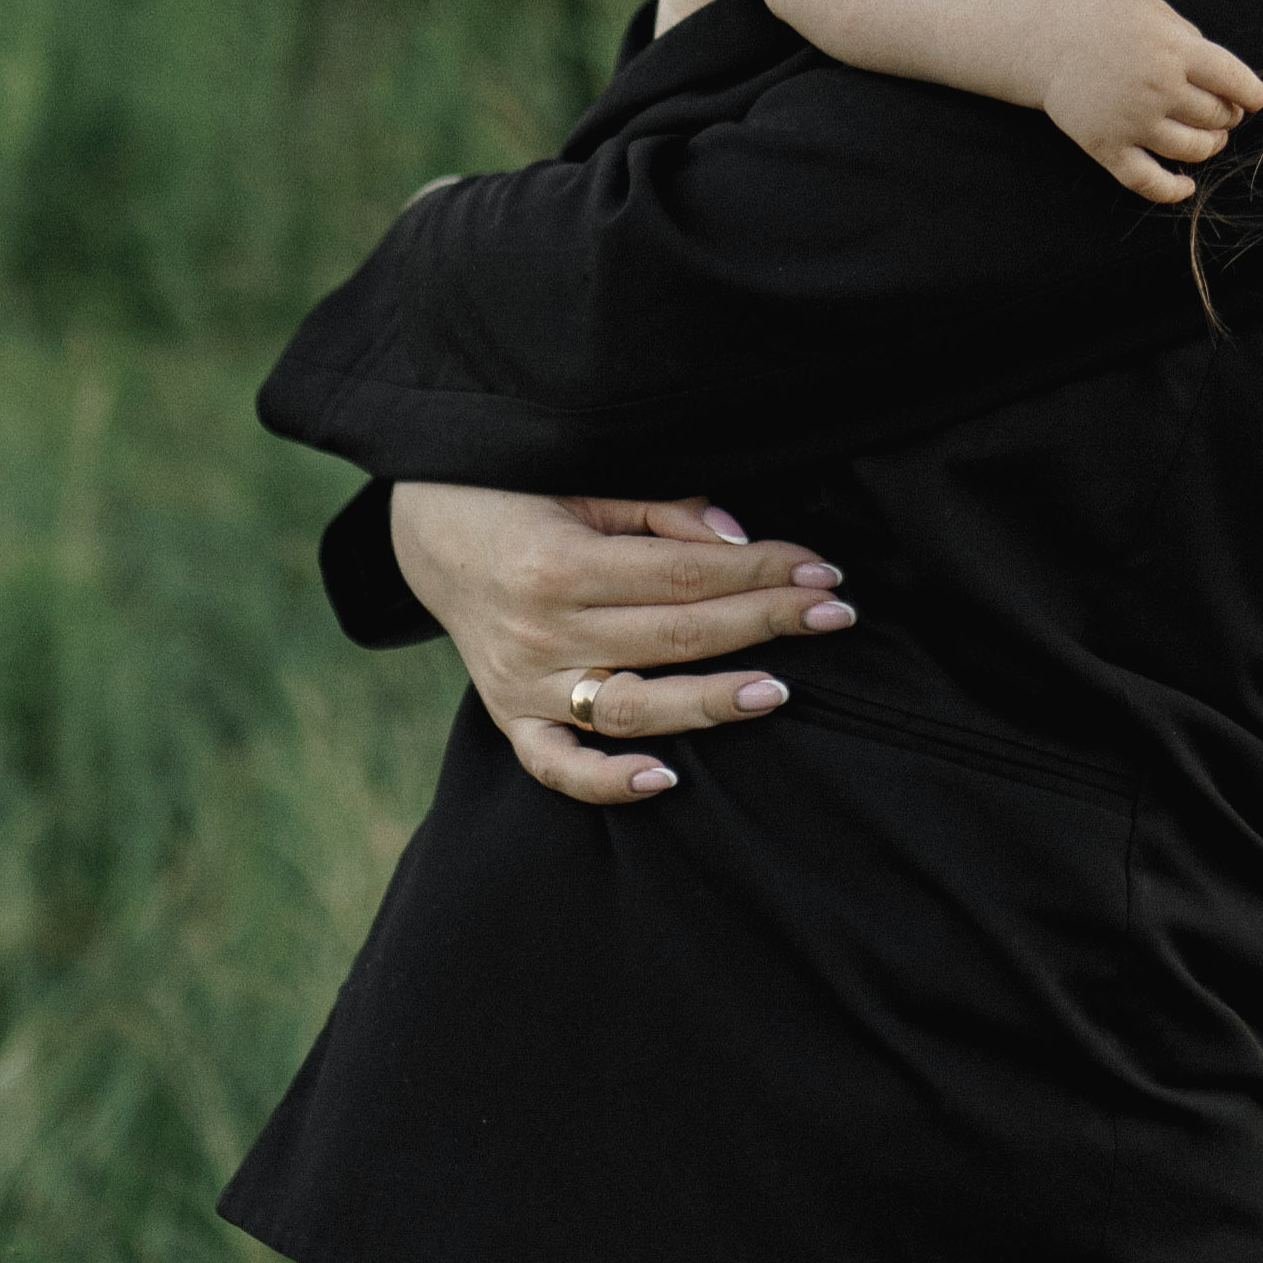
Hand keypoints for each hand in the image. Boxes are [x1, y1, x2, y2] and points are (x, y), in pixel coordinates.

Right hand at [388, 485, 855, 806]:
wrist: (426, 533)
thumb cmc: (516, 494)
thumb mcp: (581, 480)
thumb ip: (658, 510)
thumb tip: (735, 541)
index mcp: (559, 561)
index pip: (685, 574)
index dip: (760, 572)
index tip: (821, 572)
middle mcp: (540, 629)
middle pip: (674, 636)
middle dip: (763, 624)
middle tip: (835, 616)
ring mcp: (523, 682)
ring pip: (630, 708)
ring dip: (710, 704)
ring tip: (779, 691)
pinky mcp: (509, 717)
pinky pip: (556, 766)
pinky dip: (606, 782)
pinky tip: (667, 780)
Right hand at [1038, 0, 1262, 203]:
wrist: (1043, 38)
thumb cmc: (1104, 19)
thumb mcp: (1154, 11)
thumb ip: (1192, 39)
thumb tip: (1224, 79)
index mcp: (1173, 50)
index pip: (1235, 81)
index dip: (1252, 94)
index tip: (1253, 99)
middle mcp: (1157, 88)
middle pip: (1217, 116)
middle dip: (1227, 116)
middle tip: (1221, 111)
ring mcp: (1131, 121)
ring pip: (1193, 150)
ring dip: (1210, 146)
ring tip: (1209, 138)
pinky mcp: (1106, 146)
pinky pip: (1148, 182)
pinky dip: (1173, 191)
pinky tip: (1187, 186)